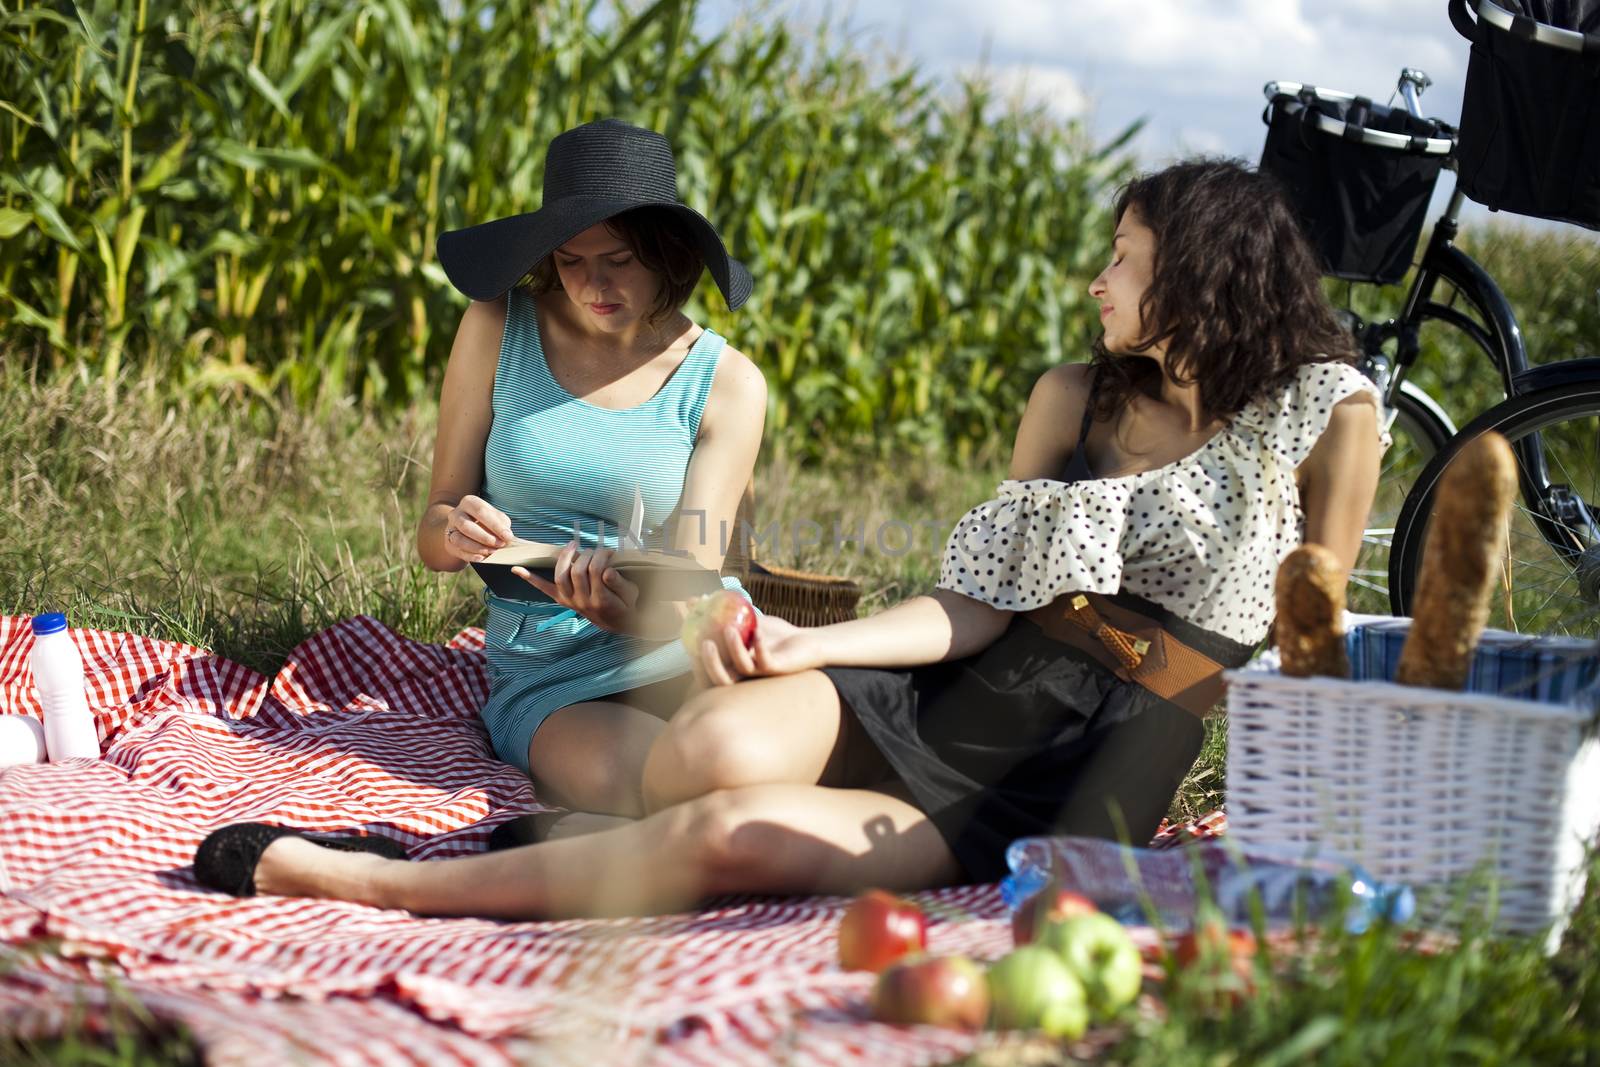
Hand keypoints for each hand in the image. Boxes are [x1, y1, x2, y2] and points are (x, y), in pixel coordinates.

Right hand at [444, 495, 512, 562]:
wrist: (467, 530)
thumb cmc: (486, 521)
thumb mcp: (495, 517)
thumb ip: (502, 524)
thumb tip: (507, 536)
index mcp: (469, 502)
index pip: (481, 511)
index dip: (495, 525)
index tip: (508, 536)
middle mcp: (456, 514)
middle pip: (467, 526)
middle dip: (485, 537)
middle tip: (500, 545)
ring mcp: (450, 529)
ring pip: (460, 540)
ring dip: (477, 547)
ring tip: (492, 552)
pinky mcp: (449, 543)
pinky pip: (458, 551)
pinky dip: (470, 556)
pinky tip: (481, 558)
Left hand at [514, 541, 639, 631]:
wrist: (616, 623)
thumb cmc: (626, 604)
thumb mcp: (631, 594)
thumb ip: (619, 583)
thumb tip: (607, 571)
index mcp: (601, 600)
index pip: (597, 570)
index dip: (603, 556)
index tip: (610, 552)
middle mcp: (582, 601)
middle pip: (578, 570)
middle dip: (588, 555)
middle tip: (598, 550)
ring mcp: (570, 601)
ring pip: (561, 575)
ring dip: (565, 558)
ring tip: (573, 546)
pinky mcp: (562, 600)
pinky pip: (544, 589)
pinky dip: (530, 579)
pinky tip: (517, 569)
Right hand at [695, 613, 827, 686]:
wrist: (805, 641)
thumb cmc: (774, 634)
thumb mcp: (746, 620)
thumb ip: (724, 612)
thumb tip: (695, 599)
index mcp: (733, 665)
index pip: (709, 669)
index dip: (697, 659)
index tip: (691, 635)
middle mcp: (744, 674)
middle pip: (720, 679)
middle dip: (709, 663)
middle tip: (704, 642)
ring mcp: (760, 673)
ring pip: (741, 669)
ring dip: (734, 650)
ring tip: (729, 629)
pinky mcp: (777, 669)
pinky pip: (765, 662)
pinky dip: (759, 647)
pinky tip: (758, 631)